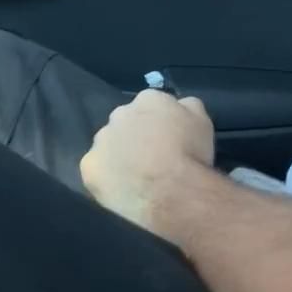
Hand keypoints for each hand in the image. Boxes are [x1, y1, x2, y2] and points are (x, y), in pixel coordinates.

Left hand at [80, 90, 213, 240]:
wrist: (173, 191)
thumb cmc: (191, 155)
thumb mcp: (203, 121)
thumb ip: (188, 107)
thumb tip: (180, 105)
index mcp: (148, 99)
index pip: (151, 105)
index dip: (159, 124)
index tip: (167, 140)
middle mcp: (120, 113)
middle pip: (125, 123)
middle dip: (135, 137)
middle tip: (150, 159)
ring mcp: (101, 140)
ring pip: (108, 146)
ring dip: (118, 157)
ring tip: (136, 179)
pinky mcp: (89, 166)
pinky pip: (96, 171)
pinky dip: (107, 179)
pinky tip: (121, 191)